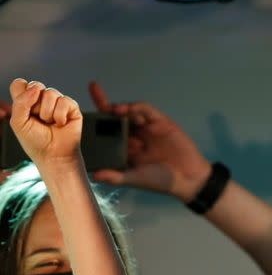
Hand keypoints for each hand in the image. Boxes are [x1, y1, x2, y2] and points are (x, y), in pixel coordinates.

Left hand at [9, 79, 81, 167]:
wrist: (53, 155)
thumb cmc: (35, 141)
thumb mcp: (18, 123)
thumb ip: (21, 103)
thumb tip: (37, 88)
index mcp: (26, 101)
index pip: (20, 84)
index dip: (21, 93)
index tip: (24, 109)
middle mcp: (42, 99)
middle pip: (36, 85)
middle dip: (35, 105)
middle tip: (38, 119)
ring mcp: (57, 102)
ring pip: (51, 93)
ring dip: (48, 113)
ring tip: (50, 123)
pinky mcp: (72, 107)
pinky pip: (65, 101)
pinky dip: (60, 116)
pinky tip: (60, 123)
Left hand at [89, 81, 211, 201]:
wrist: (188, 178)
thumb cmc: (161, 181)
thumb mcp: (135, 179)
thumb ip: (116, 176)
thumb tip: (94, 175)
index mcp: (124, 149)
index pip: (105, 132)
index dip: (94, 121)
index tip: (79, 112)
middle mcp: (134, 135)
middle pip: (115, 116)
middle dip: (105, 105)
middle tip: (95, 94)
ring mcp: (147, 128)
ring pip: (129, 111)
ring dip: (120, 108)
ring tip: (114, 109)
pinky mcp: (161, 122)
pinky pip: (146, 110)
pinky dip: (137, 108)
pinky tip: (130, 110)